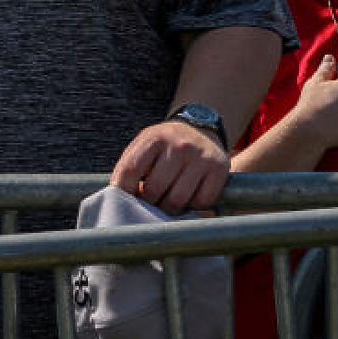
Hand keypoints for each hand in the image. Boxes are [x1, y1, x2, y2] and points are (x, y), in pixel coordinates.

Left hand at [111, 119, 228, 213]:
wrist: (201, 130)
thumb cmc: (166, 146)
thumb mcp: (144, 146)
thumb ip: (130, 167)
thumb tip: (118, 198)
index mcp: (153, 138)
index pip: (131, 170)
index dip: (123, 191)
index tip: (123, 203)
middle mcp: (178, 146)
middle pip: (154, 190)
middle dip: (148, 204)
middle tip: (149, 204)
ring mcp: (200, 157)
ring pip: (177, 200)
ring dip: (169, 209)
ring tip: (166, 203)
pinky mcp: (219, 169)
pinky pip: (202, 201)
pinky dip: (193, 206)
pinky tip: (189, 196)